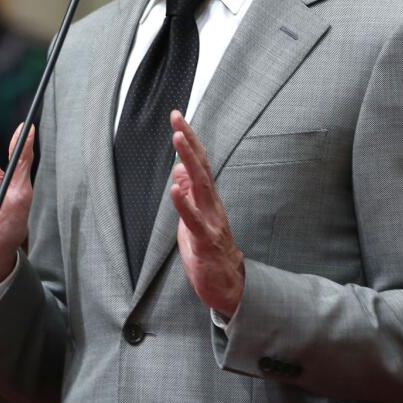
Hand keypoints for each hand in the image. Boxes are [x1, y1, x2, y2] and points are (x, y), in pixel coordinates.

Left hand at [169, 110, 244, 319]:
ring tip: (178, 140)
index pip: (199, 163)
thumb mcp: (192, 219)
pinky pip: (194, 221)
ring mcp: (211, 222)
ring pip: (201, 187)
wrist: (227, 287)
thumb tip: (177, 170)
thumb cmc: (209, 252)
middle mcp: (212, 205)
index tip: (177, 116)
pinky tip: (175, 189)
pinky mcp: (206, 242)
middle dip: (189, 141)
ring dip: (190, 161)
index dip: (189, 139)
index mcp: (207, 199)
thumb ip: (187, 194)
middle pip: (201, 167)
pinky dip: (184, 204)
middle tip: (177, 118)